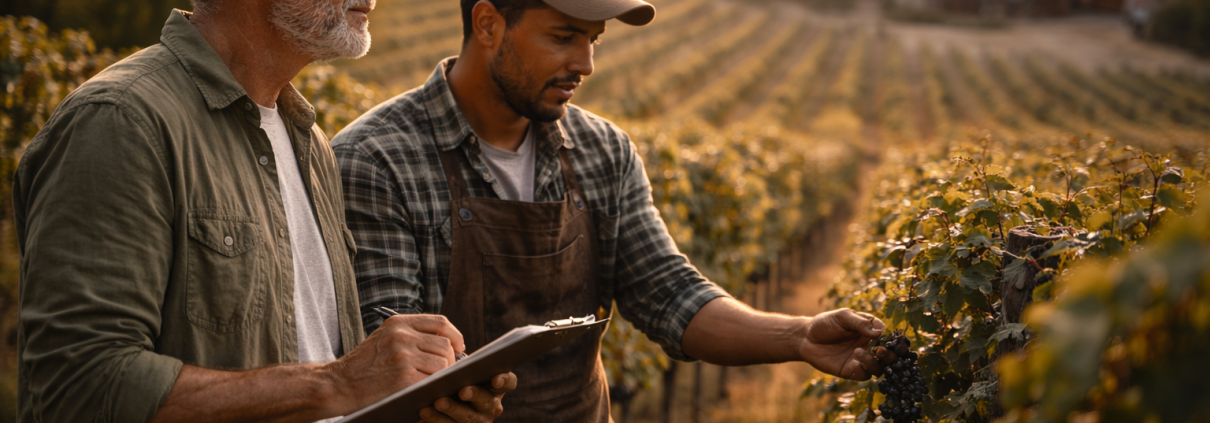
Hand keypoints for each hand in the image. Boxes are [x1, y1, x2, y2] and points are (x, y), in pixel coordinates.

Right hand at [322, 314, 464, 414]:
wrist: (338, 384)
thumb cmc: (364, 365)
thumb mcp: (384, 338)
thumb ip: (412, 336)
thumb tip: (450, 344)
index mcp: (398, 323)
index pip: (440, 322)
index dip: (455, 335)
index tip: (460, 346)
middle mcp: (401, 335)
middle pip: (445, 344)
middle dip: (451, 359)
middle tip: (445, 371)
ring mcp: (403, 356)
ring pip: (444, 362)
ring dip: (443, 374)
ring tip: (433, 380)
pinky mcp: (404, 377)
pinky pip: (434, 379)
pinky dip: (435, 385)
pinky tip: (426, 389)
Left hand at [418, 372, 517, 422]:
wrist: (447, 399)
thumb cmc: (458, 378)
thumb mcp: (465, 370)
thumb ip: (466, 364)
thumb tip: (454, 353)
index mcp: (497, 387)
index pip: (509, 383)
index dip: (504, 381)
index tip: (495, 379)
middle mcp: (491, 406)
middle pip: (487, 402)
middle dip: (474, 395)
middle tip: (463, 390)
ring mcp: (477, 421)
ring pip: (467, 418)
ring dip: (452, 409)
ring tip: (437, 402)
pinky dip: (435, 419)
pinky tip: (425, 412)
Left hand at [797, 308, 895, 379]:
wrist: (805, 338)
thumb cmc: (825, 323)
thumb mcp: (842, 317)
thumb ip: (860, 322)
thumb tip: (880, 331)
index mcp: (871, 332)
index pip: (891, 338)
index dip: (897, 340)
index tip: (897, 340)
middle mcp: (870, 347)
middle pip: (891, 356)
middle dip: (892, 355)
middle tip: (882, 350)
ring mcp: (862, 360)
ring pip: (881, 367)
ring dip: (877, 362)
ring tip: (860, 351)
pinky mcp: (852, 371)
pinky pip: (866, 374)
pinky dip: (866, 368)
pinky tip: (856, 357)